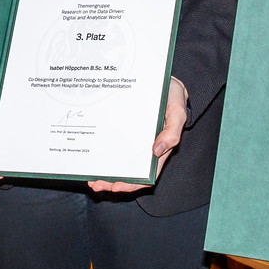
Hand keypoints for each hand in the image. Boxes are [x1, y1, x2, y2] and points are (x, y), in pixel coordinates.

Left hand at [90, 76, 188, 193]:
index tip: (116, 187)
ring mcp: (134, 141)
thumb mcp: (177, 111)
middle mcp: (145, 149)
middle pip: (130, 173)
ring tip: (91, 178)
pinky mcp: (125, 131)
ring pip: (120, 164)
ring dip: (106, 174)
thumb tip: (158, 150)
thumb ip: (172, 132)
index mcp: (159, 148)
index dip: (132, 185)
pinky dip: (105, 156)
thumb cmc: (172, 97)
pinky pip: (114, 147)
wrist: (165, 81)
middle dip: (112, 183)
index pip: (147, 175)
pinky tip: (93, 158)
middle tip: (96, 184)